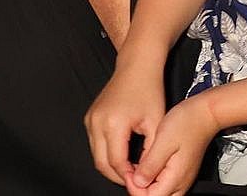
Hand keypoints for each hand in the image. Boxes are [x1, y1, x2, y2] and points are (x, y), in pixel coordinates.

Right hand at [85, 60, 166, 185]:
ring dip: (111, 166)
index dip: (128, 176)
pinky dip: (105, 153)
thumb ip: (150, 152)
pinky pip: (94, 144)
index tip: (140, 180)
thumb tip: (143, 177)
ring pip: (96, 156)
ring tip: (130, 167)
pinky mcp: (89, 117)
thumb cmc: (149, 90)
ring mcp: (90, 119)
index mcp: (114, 123)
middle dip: (118, 175)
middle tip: (134, 178)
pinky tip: (122, 154)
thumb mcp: (156, 122)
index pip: (116, 163)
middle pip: (101, 163)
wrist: (137, 65)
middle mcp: (97, 121)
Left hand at [127, 93, 219, 195]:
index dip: (134, 187)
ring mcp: (182, 179)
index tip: (128, 172)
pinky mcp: (181, 172)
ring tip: (137, 167)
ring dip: (146, 184)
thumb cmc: (187, 122)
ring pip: (159, 192)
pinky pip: (164, 183)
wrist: (205, 113)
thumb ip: (150, 165)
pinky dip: (153, 178)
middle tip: (131, 170)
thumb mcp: (163, 141)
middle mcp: (180, 183)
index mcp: (175, 179)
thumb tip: (137, 182)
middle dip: (139, 188)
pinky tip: (147, 165)